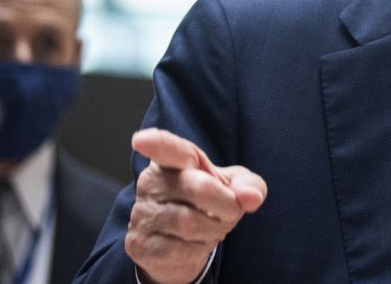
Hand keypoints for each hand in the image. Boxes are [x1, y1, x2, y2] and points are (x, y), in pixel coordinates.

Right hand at [125, 128, 266, 283]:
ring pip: (189, 223)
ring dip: (214, 230)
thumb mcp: (235, 187)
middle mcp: (151, 182)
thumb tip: (251, 197)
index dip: (156, 142)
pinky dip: (199, 250)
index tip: (142, 139)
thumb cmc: (209, 204)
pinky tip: (195, 245)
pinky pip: (178, 250)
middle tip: (232, 211)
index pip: (167, 149)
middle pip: (198, 188)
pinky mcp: (139, 244)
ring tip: (213, 228)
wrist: (182, 246)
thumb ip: (248, 184)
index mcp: (173, 160)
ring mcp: (141, 213)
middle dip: (227, 204)